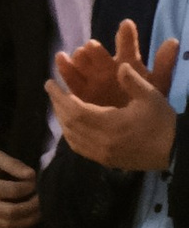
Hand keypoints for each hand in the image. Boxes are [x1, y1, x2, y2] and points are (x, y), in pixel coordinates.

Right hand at [0, 147, 40, 227]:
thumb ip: (13, 164)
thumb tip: (32, 176)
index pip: (13, 191)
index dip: (30, 188)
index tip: (36, 183)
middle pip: (12, 211)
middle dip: (33, 206)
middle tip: (42, 199)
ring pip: (9, 226)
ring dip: (29, 221)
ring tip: (39, 211)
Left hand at [47, 26, 182, 173]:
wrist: (176, 152)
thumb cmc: (163, 122)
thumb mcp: (151, 96)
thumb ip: (133, 80)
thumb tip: (120, 65)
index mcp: (111, 124)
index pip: (75, 110)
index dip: (60, 96)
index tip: (50, 82)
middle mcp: (103, 142)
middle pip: (70, 124)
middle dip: (57, 105)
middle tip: (52, 89)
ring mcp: (103, 155)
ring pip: (72, 138)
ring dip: (62, 120)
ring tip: (58, 103)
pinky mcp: (107, 161)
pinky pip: (80, 149)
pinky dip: (70, 135)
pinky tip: (70, 124)